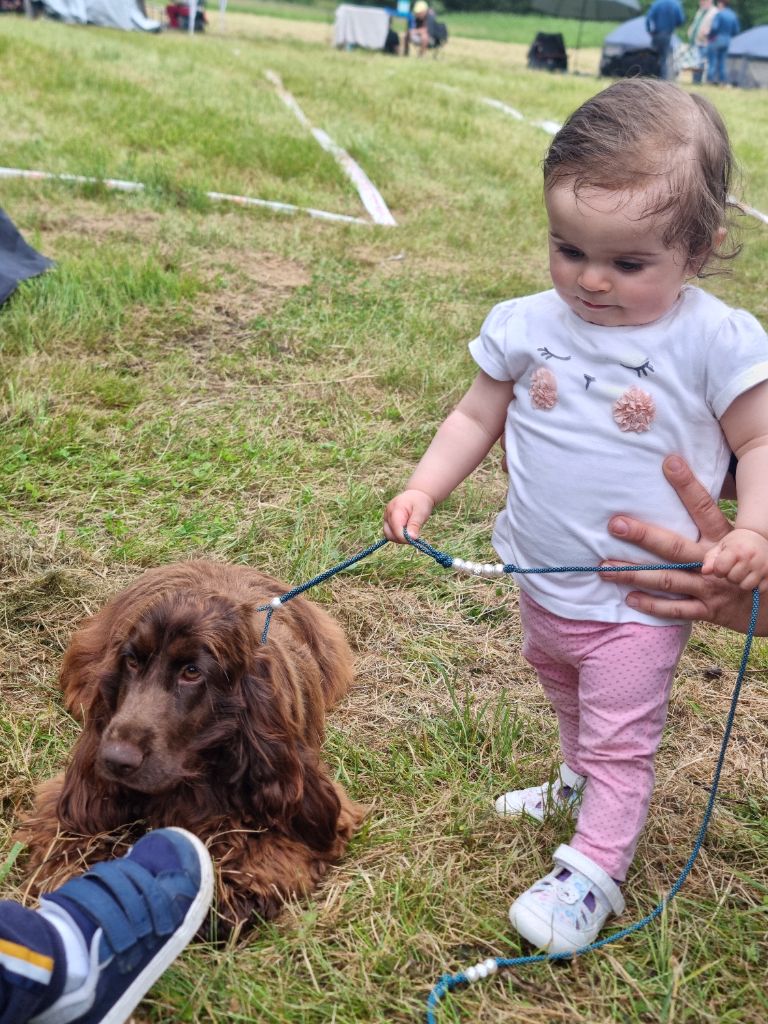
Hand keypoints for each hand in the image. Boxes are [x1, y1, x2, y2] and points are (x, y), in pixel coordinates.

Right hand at [384, 488, 434, 542]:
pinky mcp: (387, 521)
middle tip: (413, 536)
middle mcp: (388, 513)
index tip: (415, 539)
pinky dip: (398, 535)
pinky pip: (390, 533)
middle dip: (401, 539)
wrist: (416, 495)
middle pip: (389, 533)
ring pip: (389, 535)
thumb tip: (411, 538)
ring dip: (400, 538)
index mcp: (396, 509)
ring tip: (411, 531)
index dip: (404, 537)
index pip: (395, 529)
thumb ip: (415, 525)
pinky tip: (407, 531)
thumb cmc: (420, 503)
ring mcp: (386, 517)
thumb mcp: (421, 513)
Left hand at [600, 455, 766, 634]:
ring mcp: (710, 588)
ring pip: (667, 580)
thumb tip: (684, 483)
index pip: (703, 506)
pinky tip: (629, 598)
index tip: (669, 463)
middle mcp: (714, 561)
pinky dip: (653, 606)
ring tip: (605, 568)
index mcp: (724, 538)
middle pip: (674, 547)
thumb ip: (710, 522)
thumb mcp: (737, 539)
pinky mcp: (708, 610)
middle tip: (614, 524)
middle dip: (643, 535)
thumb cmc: (749, 564)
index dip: (687, 484)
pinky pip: (677, 610)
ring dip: (634, 574)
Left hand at [701, 528, 767, 591]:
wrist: (759, 536)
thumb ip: (710, 559)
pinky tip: (752, 575)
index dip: (718, 570)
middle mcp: (751, 557)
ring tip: (742, 572)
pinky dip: (754, 585)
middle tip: (734, 568)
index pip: (720, 569)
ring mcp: (763, 566)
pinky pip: (759, 589)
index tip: (722, 565)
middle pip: (733, 579)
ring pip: (746, 586)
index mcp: (737, 549)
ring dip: (742, 582)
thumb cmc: (736, 543)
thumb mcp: (720, 547)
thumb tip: (705, 571)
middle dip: (730, 576)